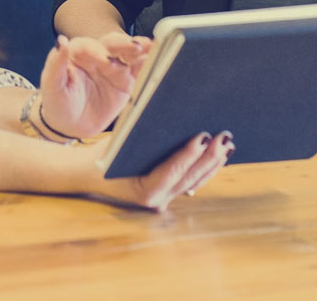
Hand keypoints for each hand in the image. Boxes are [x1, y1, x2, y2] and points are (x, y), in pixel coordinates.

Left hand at [38, 33, 152, 138]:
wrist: (70, 125)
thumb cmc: (58, 103)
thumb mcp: (52, 86)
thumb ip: (56, 64)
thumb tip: (61, 41)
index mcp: (78, 53)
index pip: (88, 46)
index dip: (97, 50)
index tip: (104, 59)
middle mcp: (98, 56)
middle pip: (113, 44)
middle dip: (124, 44)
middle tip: (136, 47)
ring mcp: (114, 67)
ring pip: (129, 54)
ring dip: (141, 50)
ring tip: (152, 47)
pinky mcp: (127, 81)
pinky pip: (140, 70)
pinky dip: (150, 64)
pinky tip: (160, 59)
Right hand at [92, 131, 233, 210]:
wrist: (89, 174)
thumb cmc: (103, 155)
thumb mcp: (118, 143)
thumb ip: (142, 135)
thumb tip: (170, 115)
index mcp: (142, 192)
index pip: (171, 172)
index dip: (188, 154)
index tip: (203, 136)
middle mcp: (156, 201)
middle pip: (189, 178)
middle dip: (209, 157)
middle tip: (224, 137)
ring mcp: (165, 200)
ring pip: (195, 182)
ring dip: (213, 163)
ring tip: (227, 144)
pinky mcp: (169, 193)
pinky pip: (192, 182)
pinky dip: (206, 168)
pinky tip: (219, 155)